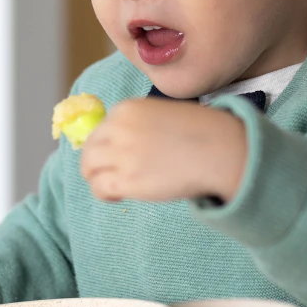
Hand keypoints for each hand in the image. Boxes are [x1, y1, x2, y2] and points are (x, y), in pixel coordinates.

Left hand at [81, 98, 246, 203]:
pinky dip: (102, 194)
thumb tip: (124, 143)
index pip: (101, 129)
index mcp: (126, 109)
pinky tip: (117, 197)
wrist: (218, 149)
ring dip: (96, 178)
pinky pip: (99, 187)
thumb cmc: (200, 131)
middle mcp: (118, 128)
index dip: (106, 144)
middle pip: (89, 148)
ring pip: (88, 167)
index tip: (117, 156)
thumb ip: (139, 123)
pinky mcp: (127, 179)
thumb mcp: (162, 113)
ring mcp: (121, 154)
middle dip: (96, 162)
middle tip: (109, 175)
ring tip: (114, 187)